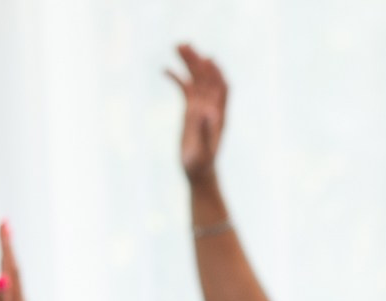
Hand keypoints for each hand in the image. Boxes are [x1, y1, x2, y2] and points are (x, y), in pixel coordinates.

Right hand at [0, 222, 29, 300]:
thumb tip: (1, 278)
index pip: (10, 268)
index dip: (6, 246)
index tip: (3, 224)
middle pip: (14, 269)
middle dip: (8, 246)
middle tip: (4, 224)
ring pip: (14, 278)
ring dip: (9, 257)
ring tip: (5, 240)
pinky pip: (12, 288)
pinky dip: (8, 273)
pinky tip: (6, 273)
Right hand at [167, 44, 228, 190]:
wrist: (198, 171)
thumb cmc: (201, 163)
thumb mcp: (203, 149)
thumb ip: (205, 131)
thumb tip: (206, 113)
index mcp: (218, 115)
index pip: (221, 88)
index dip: (216, 73)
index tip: (208, 59)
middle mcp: (211, 107)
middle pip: (206, 79)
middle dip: (197, 61)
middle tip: (183, 44)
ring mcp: (200, 107)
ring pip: (195, 80)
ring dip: (188, 63)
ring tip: (176, 45)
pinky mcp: (190, 111)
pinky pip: (184, 89)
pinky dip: (177, 78)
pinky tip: (164, 69)